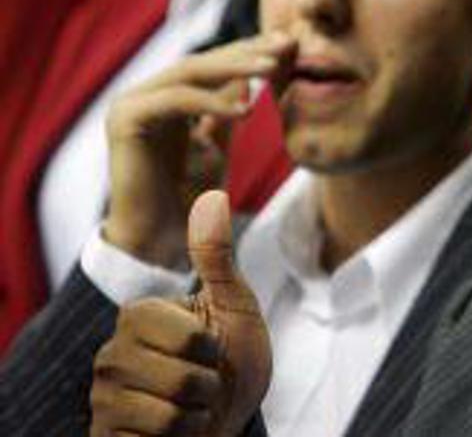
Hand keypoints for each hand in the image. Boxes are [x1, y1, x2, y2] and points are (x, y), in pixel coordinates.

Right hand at [90, 191, 272, 436]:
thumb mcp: (234, 305)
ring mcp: (103, 399)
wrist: (228, 417)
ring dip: (197, 417)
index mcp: (138, 316)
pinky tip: (171, 434)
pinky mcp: (104, 436)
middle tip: (204, 383)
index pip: (191, 340)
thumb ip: (217, 255)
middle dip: (210, 388)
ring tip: (191, 407)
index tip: (211, 350)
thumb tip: (214, 194)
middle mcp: (110, 355)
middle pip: (183, 380)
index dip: (216, 350)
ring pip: (170, 416)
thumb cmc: (232, 360)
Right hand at [104, 32, 295, 265]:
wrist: (159, 241)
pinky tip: (246, 109)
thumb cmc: (192, 197)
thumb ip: (236, 107)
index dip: (250, 50)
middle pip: (202, 61)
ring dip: (235, 67)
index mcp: (165, 96)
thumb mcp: (223, 141)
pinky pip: (176, 100)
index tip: (289, 43)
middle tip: (285, 44)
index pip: (212, 63)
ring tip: (273, 68)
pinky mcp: (125, 119)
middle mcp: (145, 94)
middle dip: (247, 51)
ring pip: (190, 72)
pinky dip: (212, 101)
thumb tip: (264, 70)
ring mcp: (130, 103)